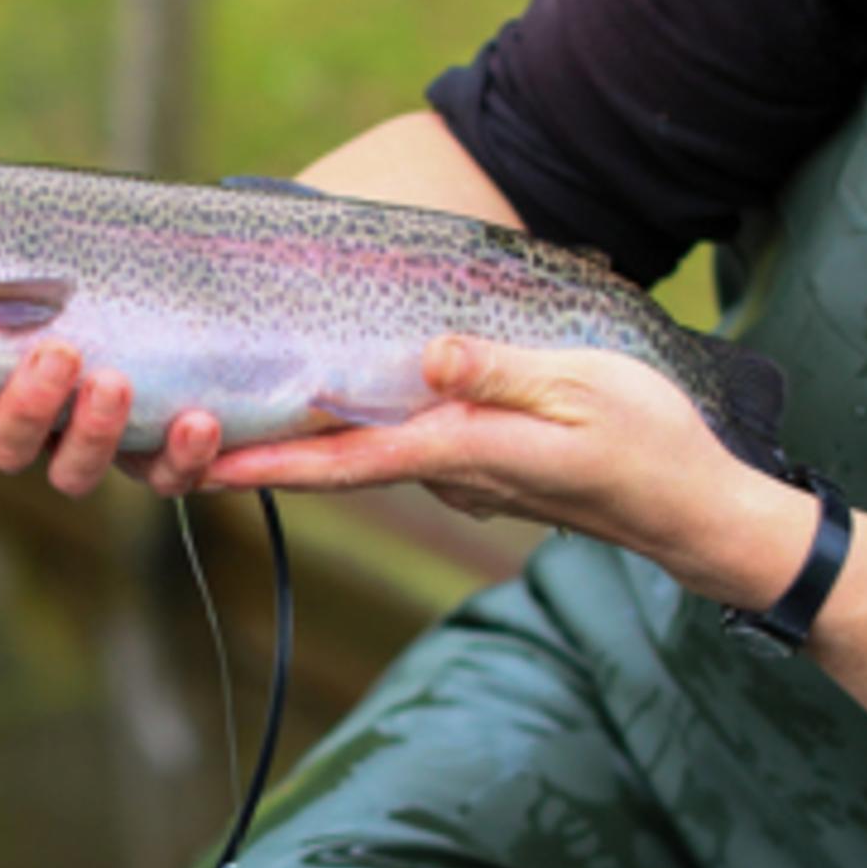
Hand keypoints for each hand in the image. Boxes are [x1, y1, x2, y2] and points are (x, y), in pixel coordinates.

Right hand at [0, 172, 224, 497]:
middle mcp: (27, 416)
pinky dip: (183, 459)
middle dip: (23, 407)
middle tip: (55, 353)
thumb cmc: (63, 244)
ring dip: (92, 432)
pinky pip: (166, 478)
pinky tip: (201, 420)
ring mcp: (91, 437)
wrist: (192, 264)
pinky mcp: (160, 450)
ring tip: (115, 379)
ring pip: (74, 469)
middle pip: (3, 445)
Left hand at [202, 337, 806, 602]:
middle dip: (254, 457)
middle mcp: (448, 472)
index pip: (348, 461)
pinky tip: (321, 398)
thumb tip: (429, 356)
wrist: (693, 510)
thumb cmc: (648, 445)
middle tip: (174, 439)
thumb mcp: (584, 390)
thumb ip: (502, 373)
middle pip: (333, 464)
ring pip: (360, 456)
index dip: (272, 462)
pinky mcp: (477, 467)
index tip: (202, 465)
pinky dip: (348, 431)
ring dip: (293, 442)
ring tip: (220, 410)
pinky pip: (397, 448)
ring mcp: (461, 476)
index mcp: (465, 453)